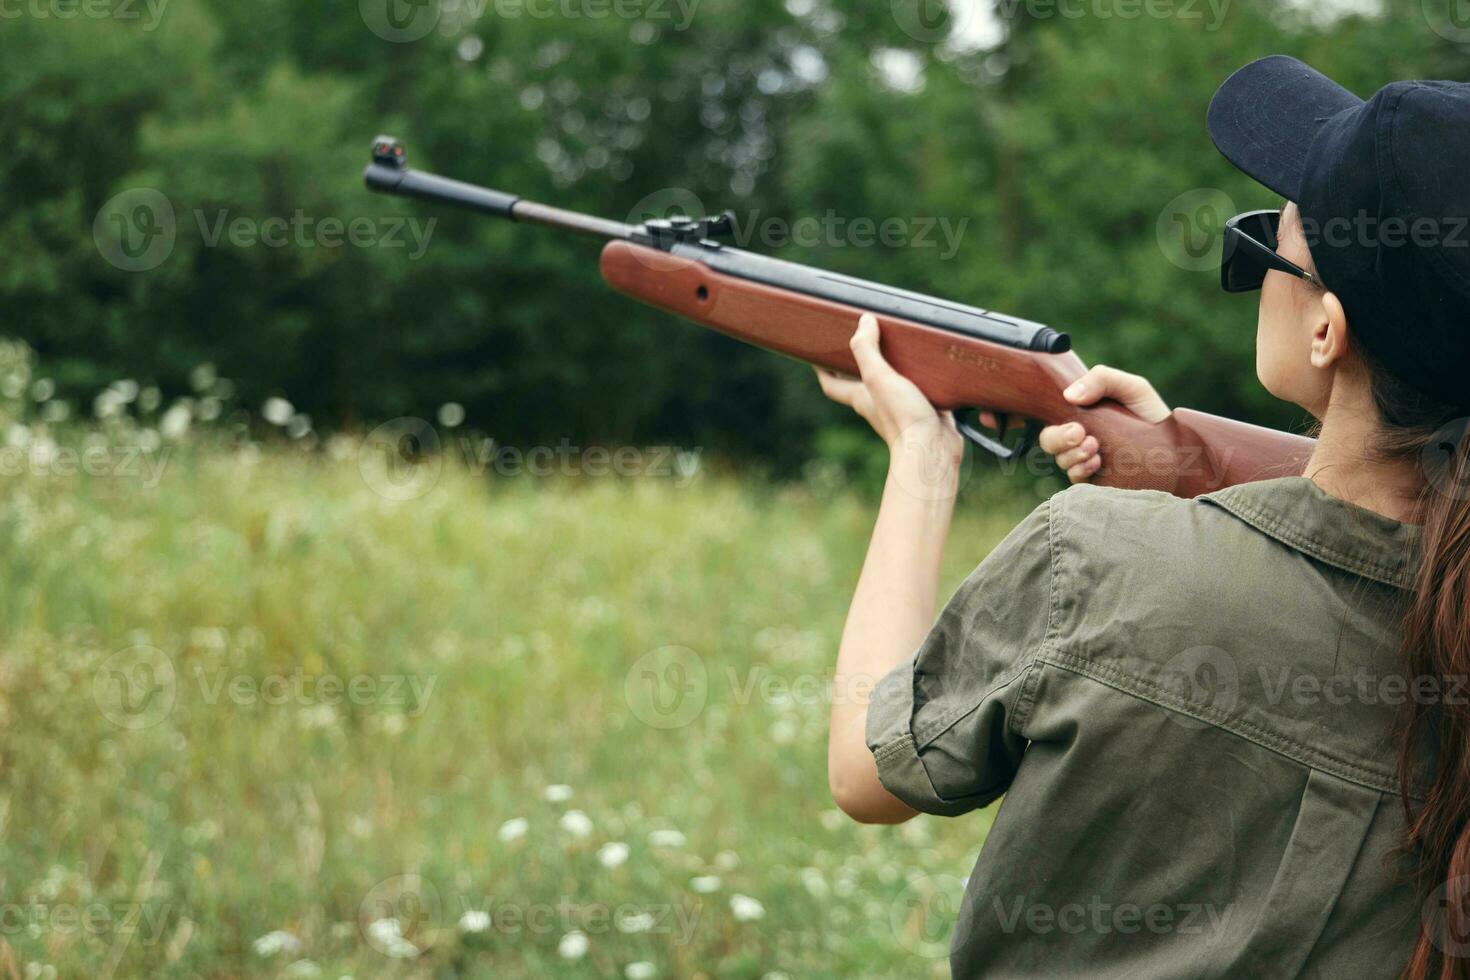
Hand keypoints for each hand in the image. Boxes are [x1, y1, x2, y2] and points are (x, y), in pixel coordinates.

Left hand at [815, 315, 963, 466]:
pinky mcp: (923, 409)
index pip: (832, 384)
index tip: (817, 352)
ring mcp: (900, 407)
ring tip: (895, 342)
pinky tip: (928, 364)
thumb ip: (867, 349)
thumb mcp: (878, 378)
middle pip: (860, 380)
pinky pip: (916, 389)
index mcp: (860, 396)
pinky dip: (918, 376)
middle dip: (857, 361)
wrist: (933, 449)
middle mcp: (876, 402)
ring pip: (890, 383)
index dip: (822, 369)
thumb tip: (863, 320)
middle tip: (860, 338)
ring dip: (891, 365)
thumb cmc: (902, 417)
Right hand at [1037, 366, 1170, 483]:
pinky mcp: (1095, 483)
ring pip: (1061, 461)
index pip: (1054, 420)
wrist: (1179, 452)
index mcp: (1084, 417)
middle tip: (1080, 434)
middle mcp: (1081, 440)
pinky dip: (1080, 471)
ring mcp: (1087, 463)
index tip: (1076, 424)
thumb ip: (1102, 379)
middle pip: (1050, 442)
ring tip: (1096, 450)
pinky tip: (1097, 464)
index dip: (1056, 425)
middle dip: (1059, 439)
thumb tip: (1069, 395)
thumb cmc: (1153, 416)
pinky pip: (1074, 480)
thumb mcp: (1133, 388)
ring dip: (1073, 455)